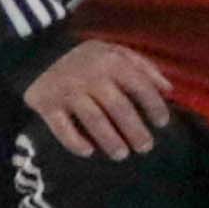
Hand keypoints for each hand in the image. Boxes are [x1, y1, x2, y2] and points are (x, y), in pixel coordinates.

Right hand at [24, 36, 177, 161]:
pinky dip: (75, 142)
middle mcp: (91, 76)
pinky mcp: (46, 104)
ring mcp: (68, 91)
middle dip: (135, 130)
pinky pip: (62, 128)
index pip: (140, 86)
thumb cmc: (89, 59)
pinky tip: (88, 152)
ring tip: (122, 154)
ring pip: (93, 120)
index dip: (154, 105)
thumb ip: (144, 68)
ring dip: (110, 140)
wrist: (39, 53)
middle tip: (145, 148)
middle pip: (119, 108)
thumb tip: (169, 90)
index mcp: (112, 62)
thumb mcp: (117, 53)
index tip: (162, 123)